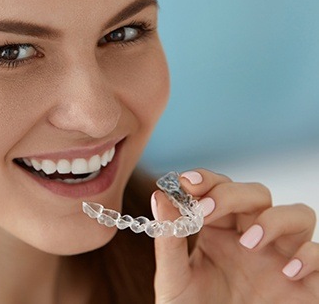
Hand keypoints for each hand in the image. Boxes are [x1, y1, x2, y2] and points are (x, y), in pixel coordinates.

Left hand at [152, 169, 318, 303]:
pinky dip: (309, 257)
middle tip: (207, 211)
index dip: (207, 180)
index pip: (219, 189)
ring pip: (299, 215)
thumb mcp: (174, 279)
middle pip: (257, 194)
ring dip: (275, 219)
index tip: (188, 182)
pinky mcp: (306, 285)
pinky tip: (286, 271)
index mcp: (219, 230)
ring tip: (249, 242)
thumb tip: (161, 196)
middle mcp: (252, 237)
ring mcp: (281, 258)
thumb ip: (169, 240)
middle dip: (233, 195)